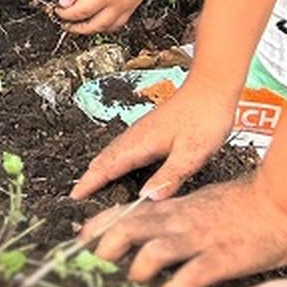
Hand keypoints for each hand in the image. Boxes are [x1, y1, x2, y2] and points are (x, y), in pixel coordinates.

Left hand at [52, 0, 160, 34]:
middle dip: (78, 28)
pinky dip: (109, 24)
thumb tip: (64, 2)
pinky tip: (102, 17)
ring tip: (82, 24)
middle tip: (66, 25)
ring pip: (110, 26)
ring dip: (94, 29)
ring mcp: (131, 3)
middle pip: (95, 26)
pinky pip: (122, 20)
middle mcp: (119, 3)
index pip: (80, 12)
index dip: (65, 14)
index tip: (57, 11)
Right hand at [73, 76, 236, 203]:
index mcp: (141, 143)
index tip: (74, 196)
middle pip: (105, 159)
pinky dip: (113, 158)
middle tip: (77, 194)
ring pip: (113, 151)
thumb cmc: (204, 118)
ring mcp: (142, 130)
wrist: (212, 87)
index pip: (108, 167)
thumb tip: (147, 199)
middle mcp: (137, 136)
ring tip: (92, 181)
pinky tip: (121, 163)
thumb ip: (169, 177)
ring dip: (100, 167)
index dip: (91, 182)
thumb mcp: (191, 153)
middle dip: (90, 176)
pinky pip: (123, 147)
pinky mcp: (151, 128)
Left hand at [82, 175, 286, 286]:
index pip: (126, 211)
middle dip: (107, 246)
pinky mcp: (223, 256)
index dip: (99, 225)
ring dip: (139, 268)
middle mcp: (180, 220)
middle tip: (97, 265)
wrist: (282, 201)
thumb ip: (173, 217)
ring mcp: (200, 237)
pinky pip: (194, 273)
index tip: (81, 240)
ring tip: (134, 283)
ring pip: (156, 249)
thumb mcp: (199, 204)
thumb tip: (148, 231)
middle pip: (131, 227)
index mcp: (173, 207)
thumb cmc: (243, 205)